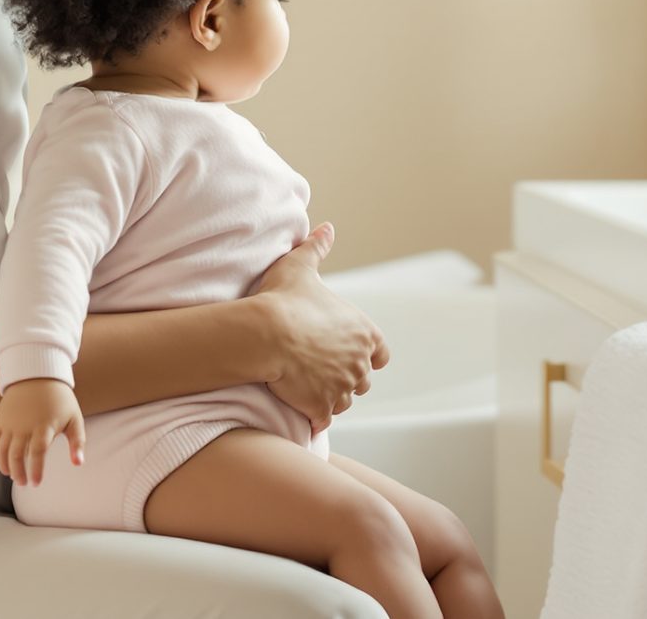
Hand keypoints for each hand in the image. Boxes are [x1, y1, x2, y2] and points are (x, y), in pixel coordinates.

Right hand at [0, 378, 85, 486]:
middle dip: (18, 473)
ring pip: (2, 450)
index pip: (38, 451)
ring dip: (5, 466)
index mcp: (44, 426)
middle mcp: (24, 425)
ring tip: (12, 475)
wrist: (37, 374)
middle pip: (16, 454)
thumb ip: (77, 442)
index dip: (36, 469)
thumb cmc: (59, 399)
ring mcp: (10, 423)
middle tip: (24, 483)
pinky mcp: (1, 420)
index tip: (36, 483)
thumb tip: (79, 463)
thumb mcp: (74, 418)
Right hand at [250, 222, 389, 434]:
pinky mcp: (322, 408)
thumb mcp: (301, 266)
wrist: (265, 334)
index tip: (347, 351)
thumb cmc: (284, 298)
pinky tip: (300, 408)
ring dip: (331, 397)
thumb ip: (317, 248)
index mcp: (364, 332)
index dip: (366, 353)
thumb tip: (327, 227)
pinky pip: (324, 419)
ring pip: (345, 400)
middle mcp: (360, 363)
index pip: (381, 352)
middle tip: (320, 369)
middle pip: (363, 379)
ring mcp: (342, 388)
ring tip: (308, 388)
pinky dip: (315, 416)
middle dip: (346, 376)